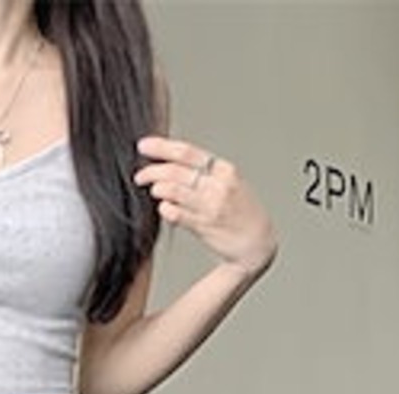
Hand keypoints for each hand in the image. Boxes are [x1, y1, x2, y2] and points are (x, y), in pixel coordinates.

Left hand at [133, 136, 278, 278]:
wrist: (258, 242)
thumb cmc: (241, 212)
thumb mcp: (228, 183)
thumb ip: (203, 172)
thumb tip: (171, 163)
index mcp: (224, 169)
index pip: (186, 152)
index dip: (161, 147)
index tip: (143, 146)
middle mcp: (218, 185)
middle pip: (176, 170)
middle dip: (152, 171)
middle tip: (140, 176)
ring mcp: (211, 205)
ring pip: (173, 190)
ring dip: (157, 188)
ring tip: (153, 190)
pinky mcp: (204, 226)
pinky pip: (176, 213)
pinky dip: (165, 208)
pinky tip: (164, 208)